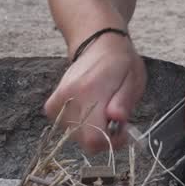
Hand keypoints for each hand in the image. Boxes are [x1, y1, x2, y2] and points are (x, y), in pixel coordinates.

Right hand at [43, 33, 146, 152]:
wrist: (98, 43)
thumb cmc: (120, 63)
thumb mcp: (133, 79)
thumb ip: (124, 101)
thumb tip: (117, 119)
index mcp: (90, 90)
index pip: (93, 138)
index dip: (111, 142)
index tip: (123, 131)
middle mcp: (69, 96)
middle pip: (84, 141)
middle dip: (104, 135)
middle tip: (115, 118)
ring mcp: (58, 101)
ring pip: (75, 136)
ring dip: (92, 130)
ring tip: (102, 110)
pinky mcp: (52, 105)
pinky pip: (64, 128)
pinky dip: (78, 125)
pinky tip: (88, 111)